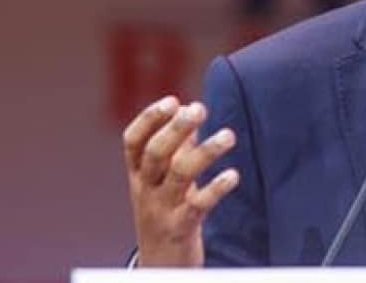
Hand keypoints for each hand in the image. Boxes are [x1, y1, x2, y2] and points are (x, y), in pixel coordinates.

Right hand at [122, 96, 239, 266]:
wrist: (160, 265)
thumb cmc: (164, 212)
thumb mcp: (162, 180)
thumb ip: (176, 146)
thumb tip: (188, 109)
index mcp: (138, 174)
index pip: (133, 142)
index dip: (149, 119)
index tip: (173, 100)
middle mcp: (145, 189)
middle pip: (155, 154)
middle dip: (176, 129)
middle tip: (200, 108)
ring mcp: (161, 209)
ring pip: (179, 175)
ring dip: (206, 152)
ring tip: (229, 135)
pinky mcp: (181, 227)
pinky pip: (198, 205)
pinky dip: (216, 188)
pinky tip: (232, 175)